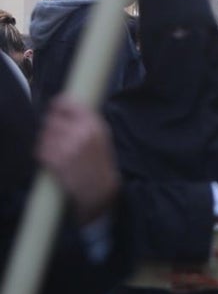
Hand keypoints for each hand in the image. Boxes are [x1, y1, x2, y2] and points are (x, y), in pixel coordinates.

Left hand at [35, 96, 119, 224]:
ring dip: (46, 140)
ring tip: (56, 148)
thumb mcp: (102, 136)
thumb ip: (87, 122)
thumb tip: (66, 107)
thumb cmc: (100, 162)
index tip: (55, 107)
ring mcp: (67, 147)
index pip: (69, 104)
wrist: (99, 189)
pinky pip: (40, 149)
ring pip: (44, 134)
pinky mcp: (56, 161)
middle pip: (52, 120)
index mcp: (94, 125)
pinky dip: (43, 153)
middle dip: (51, 126)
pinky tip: (52, 158)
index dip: (58, 104)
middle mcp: (80, 133)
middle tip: (56, 134)